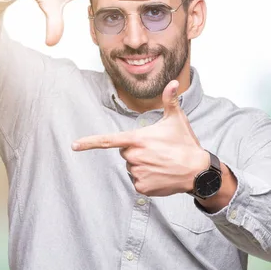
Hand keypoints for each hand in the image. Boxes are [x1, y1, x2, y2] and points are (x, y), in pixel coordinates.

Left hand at [71, 80, 209, 196]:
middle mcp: (134, 156)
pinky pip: (137, 182)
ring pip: (132, 167)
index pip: (109, 140)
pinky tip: (160, 174)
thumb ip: (170, 100)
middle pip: (125, 153)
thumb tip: (174, 82)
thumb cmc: (185, 143)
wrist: (196, 170)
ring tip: (160, 163)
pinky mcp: (142, 187)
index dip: (90, 143)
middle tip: (156, 151)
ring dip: (142, 165)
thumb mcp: (177, 120)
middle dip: (136, 151)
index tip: (74, 146)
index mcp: (138, 139)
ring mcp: (138, 173)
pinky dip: (147, 179)